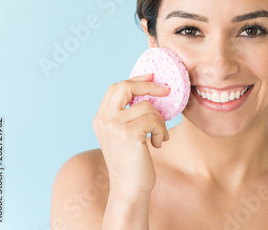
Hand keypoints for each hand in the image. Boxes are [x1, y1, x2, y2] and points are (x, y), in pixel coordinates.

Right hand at [92, 73, 169, 196]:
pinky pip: (154, 119)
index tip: (152, 76)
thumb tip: (151, 93)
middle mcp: (104, 120)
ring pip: (147, 107)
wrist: (129, 190)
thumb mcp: (126, 135)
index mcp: (101, 119)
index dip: (136, 79)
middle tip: (166, 91)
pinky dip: (162, 131)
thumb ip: (129, 116)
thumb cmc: (133, 164)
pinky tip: (158, 144)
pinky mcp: (128, 134)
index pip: (117, 88)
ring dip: (160, 121)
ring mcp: (114, 126)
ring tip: (159, 137)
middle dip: (148, 86)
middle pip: (125, 86)